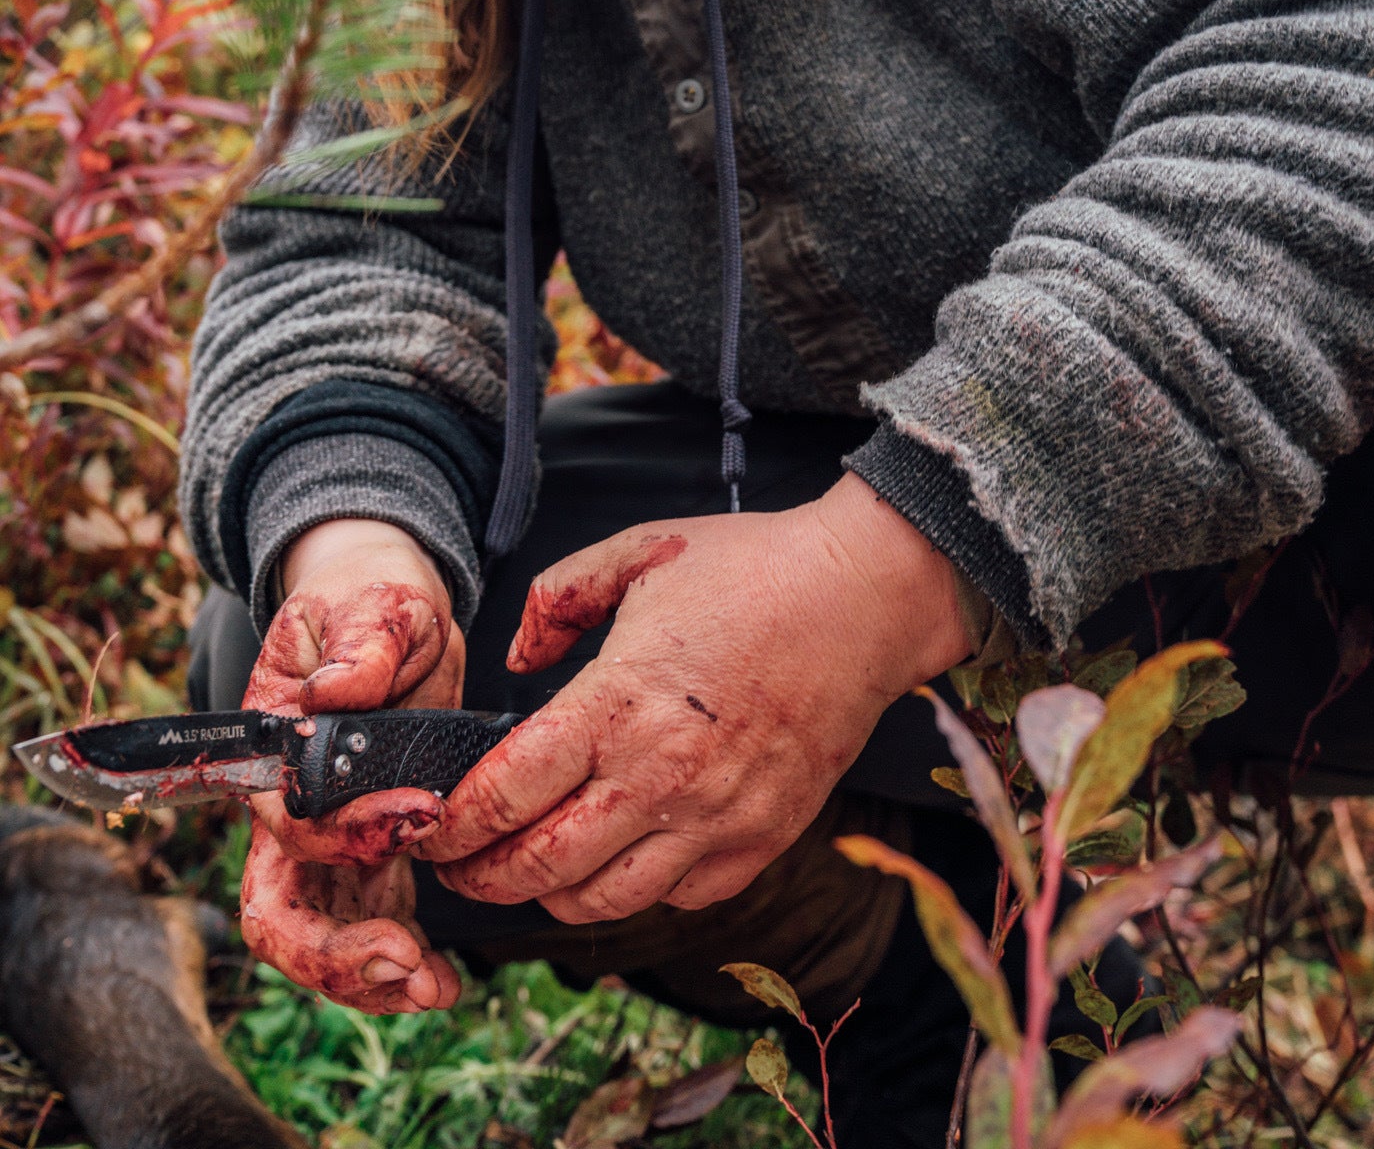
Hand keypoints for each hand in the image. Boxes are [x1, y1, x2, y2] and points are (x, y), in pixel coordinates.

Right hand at [237, 518, 463, 1013]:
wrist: (391, 613)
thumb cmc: (371, 600)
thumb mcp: (374, 603)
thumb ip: (361, 644)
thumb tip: (337, 694)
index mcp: (269, 749)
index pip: (287, 820)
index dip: (346, 834)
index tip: (423, 814)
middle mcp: (285, 809)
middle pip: (278, 910)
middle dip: (332, 952)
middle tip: (404, 964)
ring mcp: (326, 841)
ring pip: (320, 934)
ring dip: (368, 975)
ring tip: (433, 988)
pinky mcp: (371, 853)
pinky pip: (369, 924)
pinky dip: (399, 963)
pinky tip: (444, 981)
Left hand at [418, 474, 973, 923]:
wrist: (864, 600)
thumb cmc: (750, 569)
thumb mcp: (636, 552)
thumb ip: (558, 599)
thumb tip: (515, 659)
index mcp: (619, 703)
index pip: (507, 793)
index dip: (452, 824)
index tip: (427, 827)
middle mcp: (661, 776)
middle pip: (540, 867)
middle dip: (480, 878)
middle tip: (454, 869)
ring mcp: (713, 819)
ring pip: (602, 902)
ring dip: (547, 898)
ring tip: (522, 874)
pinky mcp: (758, 842)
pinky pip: (674, 898)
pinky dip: (629, 893)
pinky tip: (609, 862)